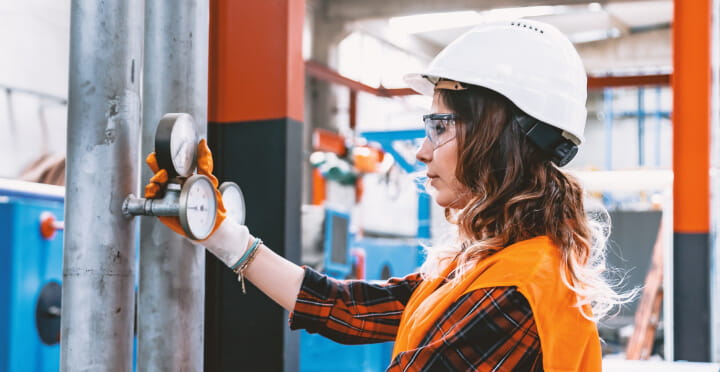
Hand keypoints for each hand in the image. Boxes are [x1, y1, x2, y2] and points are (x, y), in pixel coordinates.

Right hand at [144, 139, 251, 266]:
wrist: (213, 226)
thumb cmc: (213, 203)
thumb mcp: (209, 180)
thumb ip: (205, 163)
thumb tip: (202, 143)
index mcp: (182, 178)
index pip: (168, 165)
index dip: (161, 158)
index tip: (158, 153)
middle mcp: (173, 186)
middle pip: (158, 173)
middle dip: (154, 166)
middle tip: (156, 163)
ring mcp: (167, 197)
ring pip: (153, 186)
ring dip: (153, 181)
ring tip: (160, 179)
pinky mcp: (163, 209)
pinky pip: (152, 200)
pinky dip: (151, 194)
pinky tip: (154, 191)